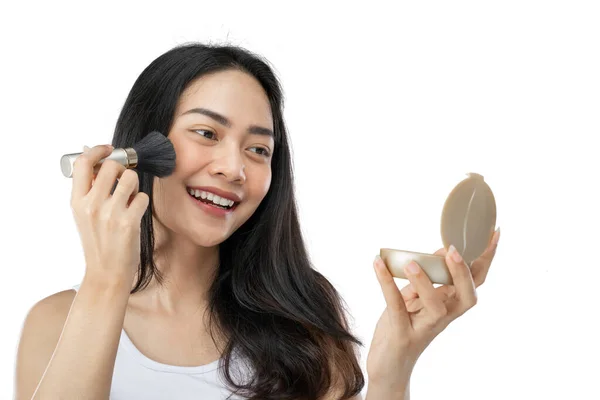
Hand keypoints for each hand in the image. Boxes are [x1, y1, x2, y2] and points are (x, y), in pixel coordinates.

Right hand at [70, 144, 148, 287]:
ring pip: (131, 178)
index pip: (82, 163)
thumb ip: (88, 187)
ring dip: (134, 185)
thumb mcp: (83, 214)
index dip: (97, 151)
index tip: (109, 150)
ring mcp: (110, 213)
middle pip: (111, 166)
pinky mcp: (128, 222)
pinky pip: (142, 197)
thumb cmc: (98, 241)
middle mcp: (91, 205)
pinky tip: (135, 214)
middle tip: (123, 181)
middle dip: (122, 169)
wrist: (106, 271)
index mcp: (76, 201)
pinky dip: (142, 203)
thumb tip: (89, 152)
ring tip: (129, 199)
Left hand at [366, 229, 499, 390]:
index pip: (475, 281)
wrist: (389, 367)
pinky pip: (396, 305)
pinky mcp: (402, 334)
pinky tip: (377, 264)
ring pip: (435, 306)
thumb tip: (437, 252)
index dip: (486, 259)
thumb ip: (428, 279)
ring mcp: (424, 327)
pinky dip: (386, 283)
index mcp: (450, 305)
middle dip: (464, 273)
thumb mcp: (418, 300)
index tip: (494, 233)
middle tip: (454, 250)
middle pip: (467, 297)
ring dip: (425, 282)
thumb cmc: (405, 328)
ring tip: (413, 263)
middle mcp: (443, 317)